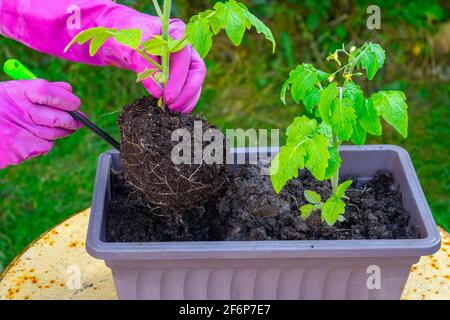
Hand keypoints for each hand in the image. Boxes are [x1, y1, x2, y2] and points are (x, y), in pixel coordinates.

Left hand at [0, 1, 205, 112]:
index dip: (179, 80)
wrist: (112, 32)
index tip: (167, 98)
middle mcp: (182, 45)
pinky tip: (174, 109)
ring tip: (175, 113)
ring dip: (187, 98)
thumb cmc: (121, 34)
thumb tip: (159, 93)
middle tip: (172, 108)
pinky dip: (182, 98)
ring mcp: (181, 57)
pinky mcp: (176, 70)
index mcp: (175, 33)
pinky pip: (185, 85)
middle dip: (187, 92)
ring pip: (193, 80)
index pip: (186, 58)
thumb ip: (146, 69)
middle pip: (196, 71)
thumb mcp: (130, 49)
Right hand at [0, 80, 82, 168]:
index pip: (47, 92)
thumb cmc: (0, 108)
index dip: (66, 98)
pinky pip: (44, 146)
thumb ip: (42, 89)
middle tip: (79, 120)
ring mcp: (20, 132)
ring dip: (63, 131)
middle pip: (58, 118)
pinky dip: (45, 142)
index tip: (75, 103)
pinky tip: (34, 136)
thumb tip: (69, 91)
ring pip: (55, 134)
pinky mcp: (20, 150)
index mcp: (17, 92)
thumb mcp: (13, 91)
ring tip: (62, 127)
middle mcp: (19, 112)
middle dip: (73, 120)